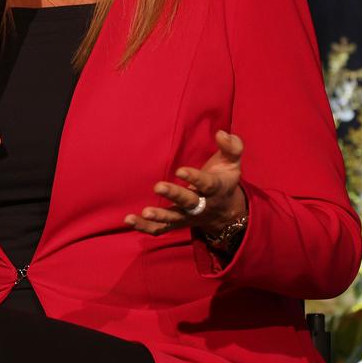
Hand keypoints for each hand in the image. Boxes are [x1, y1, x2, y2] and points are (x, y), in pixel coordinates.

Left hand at [124, 130, 246, 236]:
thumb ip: (231, 146)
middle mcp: (202, 205)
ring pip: (174, 218)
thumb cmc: (224, 178)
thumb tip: (221, 133)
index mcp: (216, 188)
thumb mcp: (232, 162)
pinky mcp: (177, 223)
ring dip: (159, 216)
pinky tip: (129, 220)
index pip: (207, 184)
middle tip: (158, 187)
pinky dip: (145, 227)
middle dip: (174, 195)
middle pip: (188, 202)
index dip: (194, 178)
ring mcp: (188, 216)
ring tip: (145, 212)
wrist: (227, 211)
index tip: (180, 170)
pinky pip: (161, 229)